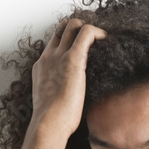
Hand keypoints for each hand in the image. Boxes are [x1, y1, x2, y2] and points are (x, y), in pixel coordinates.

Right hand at [30, 17, 106, 138]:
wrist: (48, 123)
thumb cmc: (52, 121)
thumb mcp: (50, 101)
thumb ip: (58, 91)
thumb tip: (70, 98)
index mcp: (42, 67)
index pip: (53, 43)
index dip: (67, 40)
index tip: (80, 46)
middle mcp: (49, 57)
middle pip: (61, 29)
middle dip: (77, 28)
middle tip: (93, 38)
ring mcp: (59, 56)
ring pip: (72, 25)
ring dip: (88, 27)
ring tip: (101, 38)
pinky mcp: (73, 59)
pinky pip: (86, 33)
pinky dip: (98, 32)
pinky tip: (106, 39)